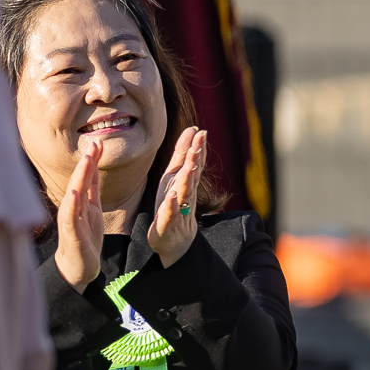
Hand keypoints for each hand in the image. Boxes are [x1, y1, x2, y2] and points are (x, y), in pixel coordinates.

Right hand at [52, 136, 105, 290]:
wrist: (77, 266)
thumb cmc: (84, 237)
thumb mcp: (93, 210)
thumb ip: (92, 191)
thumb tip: (93, 169)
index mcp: (82, 202)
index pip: (87, 177)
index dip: (92, 160)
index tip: (98, 142)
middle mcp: (74, 207)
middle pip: (80, 181)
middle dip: (87, 163)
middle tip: (93, 144)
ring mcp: (71, 219)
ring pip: (74, 194)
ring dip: (79, 177)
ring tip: (86, 160)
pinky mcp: (71, 233)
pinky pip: (70, 217)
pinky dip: (71, 205)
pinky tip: (74, 193)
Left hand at [147, 128, 206, 266]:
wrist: (174, 240)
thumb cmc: (173, 206)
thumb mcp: (174, 177)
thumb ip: (182, 154)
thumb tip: (192, 129)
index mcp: (186, 183)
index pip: (195, 164)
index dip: (198, 148)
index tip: (201, 132)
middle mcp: (185, 194)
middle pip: (193, 175)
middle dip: (196, 160)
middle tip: (199, 144)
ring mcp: (178, 209)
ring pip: (185, 192)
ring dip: (188, 180)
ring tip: (190, 166)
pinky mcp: (167, 223)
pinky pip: (170, 213)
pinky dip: (171, 205)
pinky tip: (172, 197)